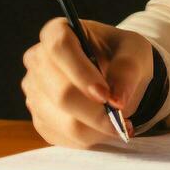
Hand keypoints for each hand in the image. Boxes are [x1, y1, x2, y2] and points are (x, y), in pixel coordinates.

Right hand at [21, 18, 153, 148]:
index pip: (59, 48)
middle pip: (60, 92)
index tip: (106, 94)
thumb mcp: (134, 52)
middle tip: (122, 119)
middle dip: (95, 112)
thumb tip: (117, 100)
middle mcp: (38, 60)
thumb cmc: (122, 55)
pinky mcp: (39, 118)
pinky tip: (104, 126)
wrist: (115, 75)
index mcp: (57, 31)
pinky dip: (90, 137)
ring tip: (119, 123)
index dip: (81, 73)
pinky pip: (63, 136)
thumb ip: (127, 70)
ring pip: (62, 121)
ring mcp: (35, 92)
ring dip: (96, 128)